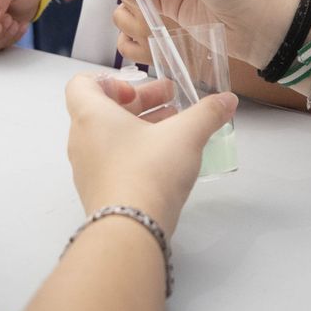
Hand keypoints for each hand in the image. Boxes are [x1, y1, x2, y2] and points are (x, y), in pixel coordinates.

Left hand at [65, 73, 238, 226]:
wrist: (130, 229)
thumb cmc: (150, 169)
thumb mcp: (187, 134)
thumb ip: (208, 112)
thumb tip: (228, 99)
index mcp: (91, 116)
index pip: (82, 84)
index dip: (110, 80)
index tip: (139, 91)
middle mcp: (81, 140)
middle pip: (103, 110)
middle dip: (140, 102)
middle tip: (172, 102)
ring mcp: (87, 170)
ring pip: (110, 137)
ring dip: (140, 128)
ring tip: (176, 131)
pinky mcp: (98, 193)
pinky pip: (113, 162)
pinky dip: (136, 153)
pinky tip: (167, 161)